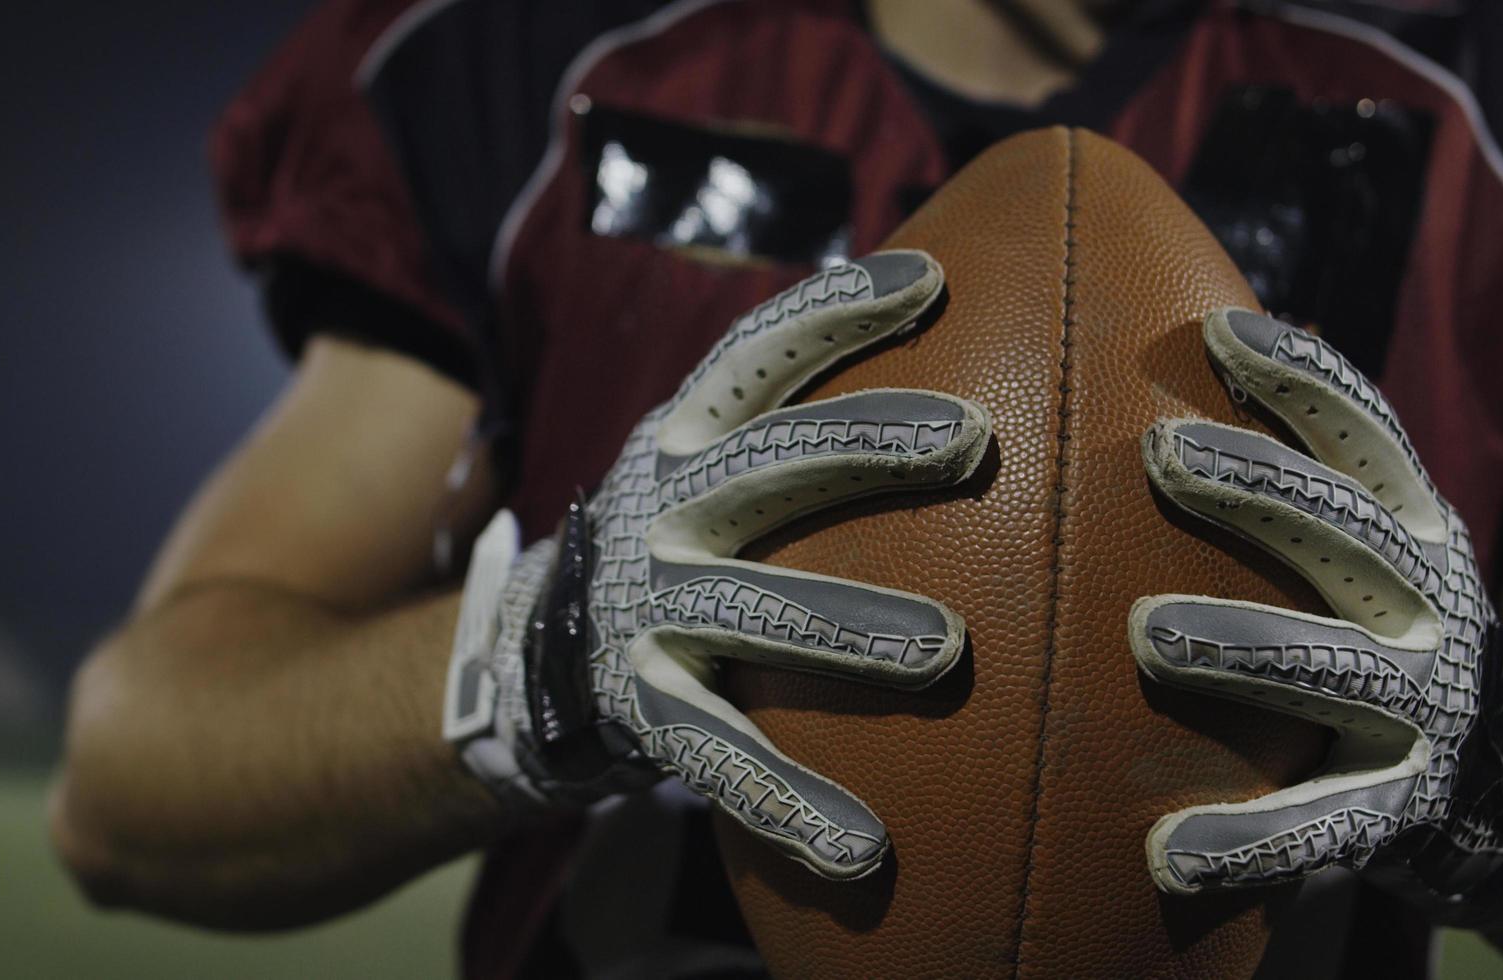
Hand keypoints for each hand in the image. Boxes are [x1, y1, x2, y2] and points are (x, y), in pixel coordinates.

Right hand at [445, 252, 989, 879]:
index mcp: (687, 438)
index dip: (836, 309)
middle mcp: (662, 509)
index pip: (757, 354)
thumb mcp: (704, 458)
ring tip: (946, 649)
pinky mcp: (643, 711)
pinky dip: (792, 804)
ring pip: (750, 611)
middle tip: (970, 442)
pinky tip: (865, 851)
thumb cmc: (672, 537)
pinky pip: (722, 759)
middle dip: (865, 444)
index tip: (931, 281)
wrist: (532, 651)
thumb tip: (945, 331)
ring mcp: (648, 612)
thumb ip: (786, 416)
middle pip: (768, 463)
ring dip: (846, 623)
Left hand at [1129, 308, 1502, 922]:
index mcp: (1414, 525)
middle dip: (1259, 488)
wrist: (1499, 776)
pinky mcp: (1398, 807)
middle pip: (1347, 530)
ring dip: (1242, 646)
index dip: (1302, 378)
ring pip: (1332, 668)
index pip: (1365, 432)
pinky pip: (1320, 825)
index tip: (1217, 332)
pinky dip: (1246, 842)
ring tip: (1150, 635)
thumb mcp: (1370, 535)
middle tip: (1162, 452)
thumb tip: (1199, 335)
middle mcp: (1429, 602)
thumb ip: (1304, 464)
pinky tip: (1164, 853)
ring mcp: (1421, 707)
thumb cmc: (1378, 621)